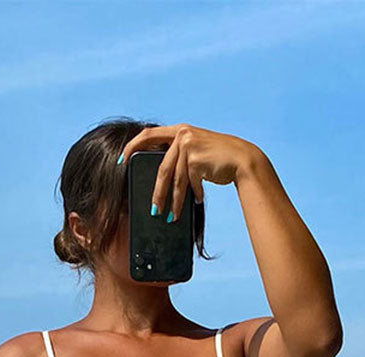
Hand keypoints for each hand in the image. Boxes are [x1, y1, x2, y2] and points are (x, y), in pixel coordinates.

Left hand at [118, 123, 258, 223]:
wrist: (242, 159)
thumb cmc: (218, 159)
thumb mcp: (196, 152)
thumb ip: (180, 157)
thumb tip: (161, 179)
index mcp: (178, 130)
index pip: (148, 135)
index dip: (132, 147)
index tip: (121, 161)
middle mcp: (182, 133)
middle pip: (161, 167)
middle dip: (157, 192)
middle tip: (153, 209)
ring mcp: (189, 144)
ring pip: (175, 180)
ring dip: (174, 201)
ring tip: (170, 217)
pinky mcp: (196, 157)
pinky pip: (190, 182)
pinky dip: (194, 194)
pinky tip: (198, 200)